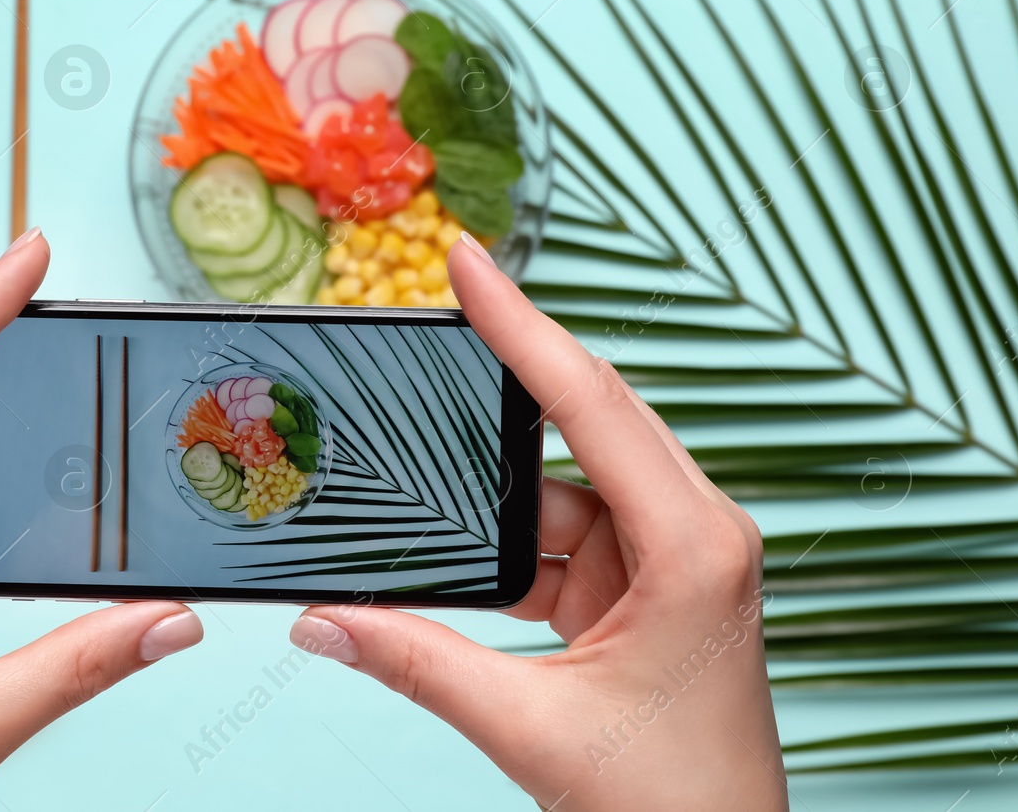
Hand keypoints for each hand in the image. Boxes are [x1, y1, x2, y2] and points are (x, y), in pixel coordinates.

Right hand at [288, 234, 785, 811]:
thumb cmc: (674, 806)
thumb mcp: (532, 729)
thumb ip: (417, 663)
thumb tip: (323, 618)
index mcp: (694, 545)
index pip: (590, 402)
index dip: (520, 324)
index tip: (467, 260)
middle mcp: (692, 533)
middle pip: (582, 418)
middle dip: (508, 368)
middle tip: (442, 307)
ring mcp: (667, 560)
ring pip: (561, 480)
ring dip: (492, 479)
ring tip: (418, 449)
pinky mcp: (640, 590)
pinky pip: (557, 533)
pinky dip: (503, 536)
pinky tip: (450, 535)